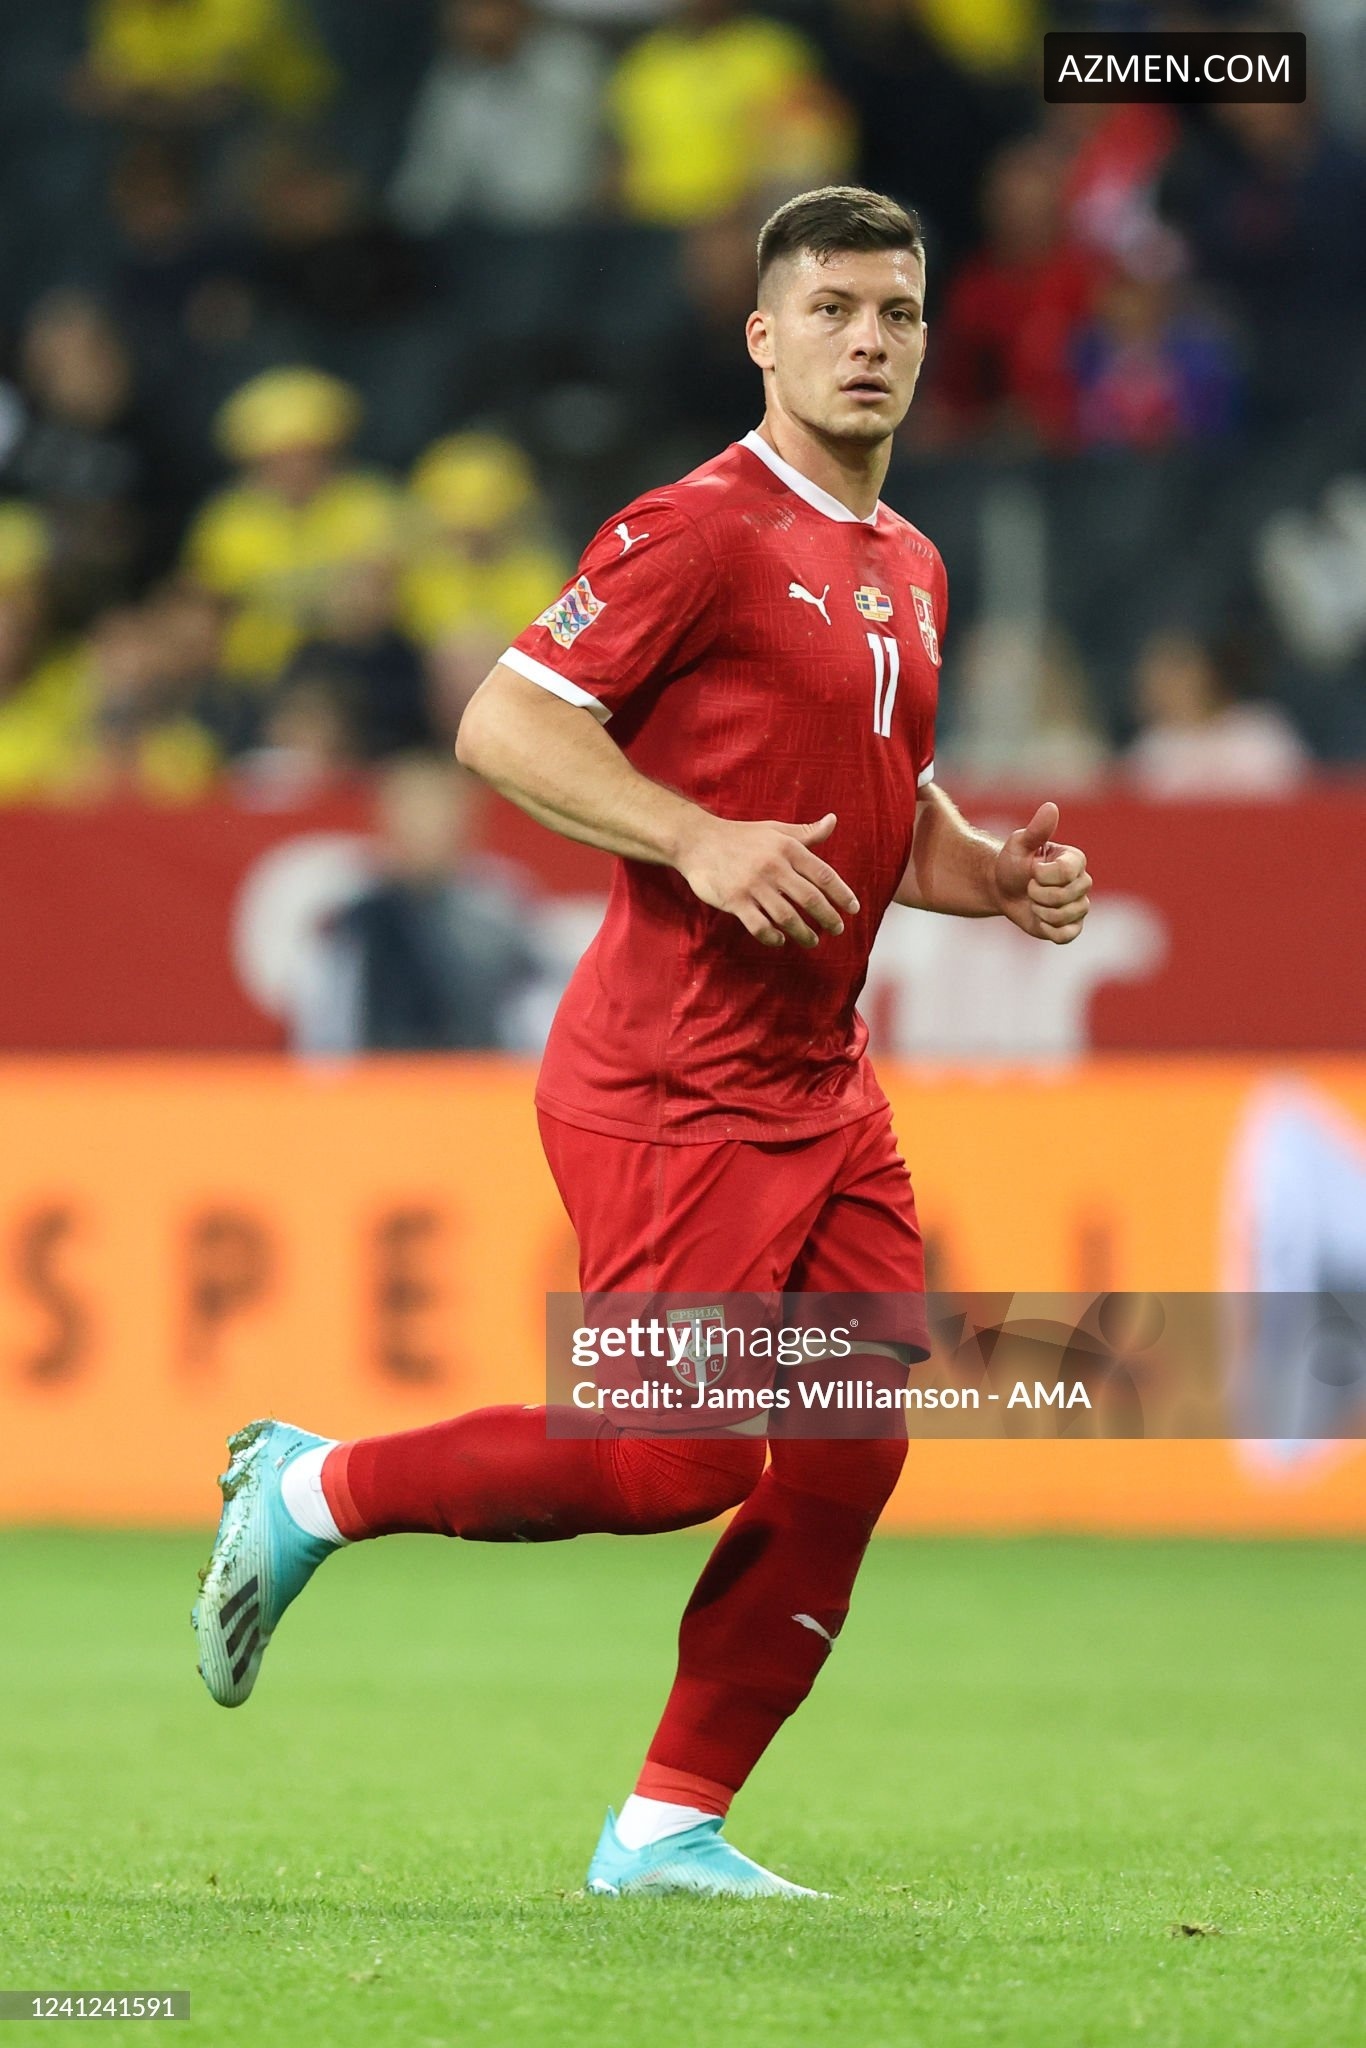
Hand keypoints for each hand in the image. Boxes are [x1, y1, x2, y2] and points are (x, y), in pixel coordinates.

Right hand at [675, 811, 859, 947]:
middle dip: (828, 918)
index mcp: (788, 848)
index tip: (853, 909)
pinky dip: (773, 937)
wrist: (698, 841)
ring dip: (804, 933)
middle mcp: (774, 866)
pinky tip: (780, 939)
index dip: (842, 894)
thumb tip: (833, 821)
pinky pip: (760, 926)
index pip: (824, 875)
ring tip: (812, 940)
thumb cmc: (741, 836)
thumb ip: (806, 833)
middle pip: (810, 899)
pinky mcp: (735, 901)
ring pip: (788, 917)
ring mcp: (754, 886)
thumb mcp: (775, 830)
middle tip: (837, 929)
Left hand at [993, 802, 1090, 943]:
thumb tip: (1050, 807)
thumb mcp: (1020, 843)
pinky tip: (1040, 919)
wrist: (1003, 888)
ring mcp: (1079, 906)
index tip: (1032, 871)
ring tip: (1033, 902)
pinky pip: (1066, 935)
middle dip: (1038, 894)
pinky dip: (1048, 929)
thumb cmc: (1012, 862)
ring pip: (1064, 916)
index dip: (1042, 876)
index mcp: (1075, 860)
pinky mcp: (1071, 926)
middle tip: (1029, 887)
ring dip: (1040, 911)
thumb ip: (1037, 829)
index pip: (1066, 873)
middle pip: (1065, 897)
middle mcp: (1082, 882)